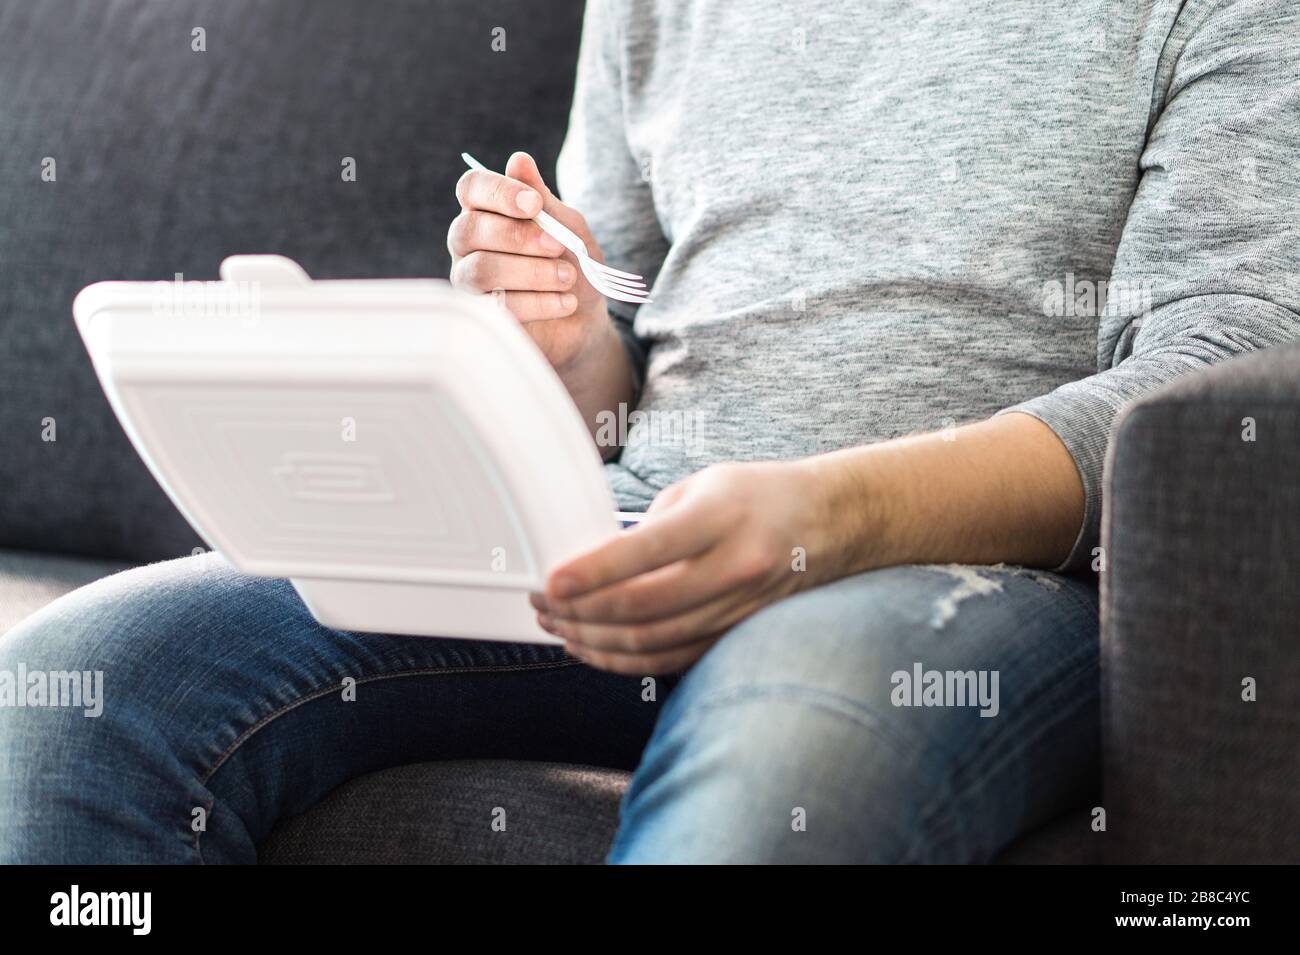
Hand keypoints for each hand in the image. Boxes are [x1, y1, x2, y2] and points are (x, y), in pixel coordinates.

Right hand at [448, 151, 614, 373]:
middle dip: (518, 237)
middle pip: (469, 230)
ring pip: (481, 269)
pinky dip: (538, 302)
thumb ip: (543, 199)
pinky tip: (566, 302)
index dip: (499, 192)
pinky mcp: (482, 316)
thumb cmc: (572, 262)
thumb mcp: (567, 226)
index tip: (535, 204)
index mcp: (486, 211)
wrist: (586, 318)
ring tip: (568, 277)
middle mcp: (469, 244)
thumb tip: (518, 160)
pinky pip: (497, 306)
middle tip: (557, 246)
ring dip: (531, 272)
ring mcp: (469, 281)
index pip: (471, 188)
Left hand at [530, 461, 828, 674]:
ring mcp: (738, 607)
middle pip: (644, 606)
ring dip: (595, 639)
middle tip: (543, 602)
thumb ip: (649, 525)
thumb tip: (588, 562)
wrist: (827, 523)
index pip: (648, 549)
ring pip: (653, 641)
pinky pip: (671, 659)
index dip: (593, 570)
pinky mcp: (735, 634)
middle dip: (582, 610)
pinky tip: (593, 647)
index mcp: (721, 517)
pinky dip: (625, 660)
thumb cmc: (754, 496)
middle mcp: (734, 566)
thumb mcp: (701, 486)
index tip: (552, 579)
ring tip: (558, 625)